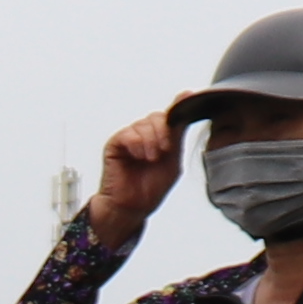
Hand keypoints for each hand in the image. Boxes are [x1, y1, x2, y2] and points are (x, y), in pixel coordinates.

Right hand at [88, 106, 179, 238]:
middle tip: (164, 151)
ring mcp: (130, 138)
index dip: (178, 107)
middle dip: (164, 133)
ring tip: (151, 159)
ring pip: (143, 124)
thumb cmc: (151, 187)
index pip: (170, 116)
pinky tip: (140, 156)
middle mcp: (145, 135)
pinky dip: (136, 143)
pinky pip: (127, 134)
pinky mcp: (115, 144)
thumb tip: (186, 99)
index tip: (187, 97)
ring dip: (151, 141)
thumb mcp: (174, 157)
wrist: (133, 206)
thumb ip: (178, 131)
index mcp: (161, 138)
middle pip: (157, 117)